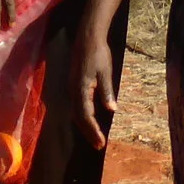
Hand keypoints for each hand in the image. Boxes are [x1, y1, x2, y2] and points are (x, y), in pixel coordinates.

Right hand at [69, 29, 115, 149]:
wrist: (87, 38)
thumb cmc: (99, 53)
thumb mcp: (106, 72)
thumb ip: (107, 91)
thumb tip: (111, 110)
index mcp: (81, 88)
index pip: (86, 115)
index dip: (93, 130)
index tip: (101, 142)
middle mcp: (73, 90)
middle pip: (78, 117)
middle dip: (88, 132)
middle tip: (99, 145)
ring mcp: (72, 88)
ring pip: (76, 112)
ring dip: (85, 126)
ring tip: (95, 137)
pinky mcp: (74, 85)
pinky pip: (76, 106)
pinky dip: (82, 117)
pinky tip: (90, 120)